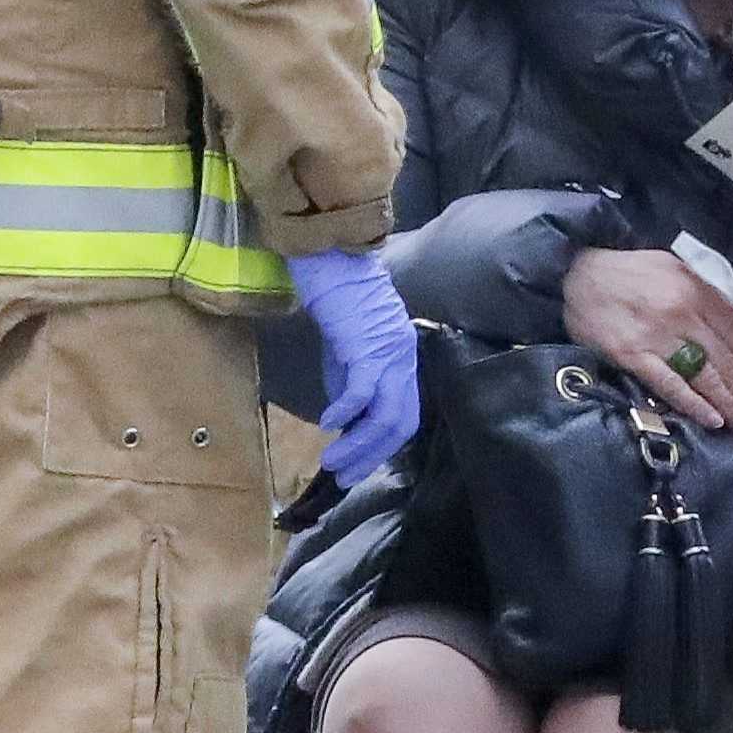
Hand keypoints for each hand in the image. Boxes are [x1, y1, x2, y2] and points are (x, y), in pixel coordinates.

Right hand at [286, 246, 420, 488]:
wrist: (330, 255)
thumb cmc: (335, 295)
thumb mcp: (345, 347)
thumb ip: (350, 381)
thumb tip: (345, 420)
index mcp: (402, 359)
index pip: (405, 415)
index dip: (383, 446)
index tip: (357, 466)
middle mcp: (403, 358)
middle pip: (400, 423)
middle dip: (370, 456)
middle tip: (343, 477)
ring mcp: (389, 352)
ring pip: (384, 415)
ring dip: (357, 445)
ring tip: (331, 462)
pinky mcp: (367, 345)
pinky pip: (362, 391)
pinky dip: (346, 413)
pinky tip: (327, 425)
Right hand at [562, 243, 732, 437]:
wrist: (579, 274)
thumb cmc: (634, 272)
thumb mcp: (681, 267)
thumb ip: (722, 287)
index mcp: (698, 288)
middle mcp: (682, 312)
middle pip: (725, 360)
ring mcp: (657, 335)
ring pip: (704, 376)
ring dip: (729, 406)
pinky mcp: (632, 354)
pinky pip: (669, 384)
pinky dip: (693, 403)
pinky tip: (712, 420)